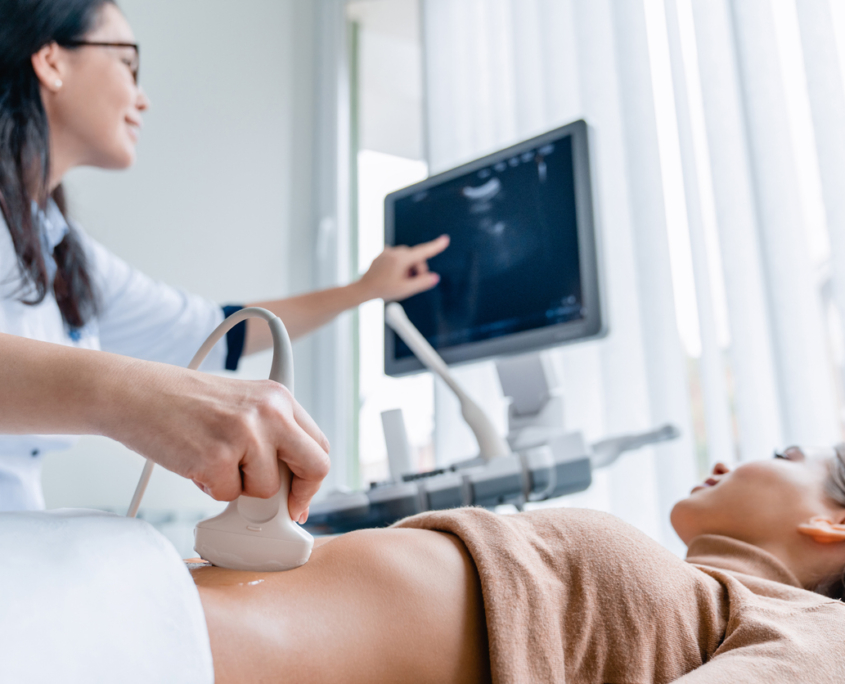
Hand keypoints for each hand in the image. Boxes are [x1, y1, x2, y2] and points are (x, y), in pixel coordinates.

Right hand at [106, 364, 329, 522]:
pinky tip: (194, 461)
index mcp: (278, 397)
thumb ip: (271, 436)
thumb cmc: (182, 403)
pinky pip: (228, 495)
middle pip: (314, 467)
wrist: (133, 393)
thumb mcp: (241, 405)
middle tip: (277, 509)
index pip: (318, 445)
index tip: (298, 498)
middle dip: (297, 496)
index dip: (311, 479)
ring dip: (238, 487)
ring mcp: (245, 433)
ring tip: (212, 460)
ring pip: (266, 489)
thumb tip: (291, 489)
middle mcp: (269, 411)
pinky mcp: (217, 457)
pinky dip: (210, 488)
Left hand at [357, 235, 449, 301]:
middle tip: (410, 284)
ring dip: (408, 268)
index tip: (445, 239)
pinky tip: (391, 276)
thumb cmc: (383, 290)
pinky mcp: (383, 254)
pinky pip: (397, 257)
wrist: (363, 289)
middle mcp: (394, 252)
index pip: (423, 252)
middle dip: (417, 270)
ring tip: (399, 281)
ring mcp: (387, 252)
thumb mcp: (405, 290)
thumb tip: (435, 277)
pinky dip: (399, 265)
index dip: (436, 246)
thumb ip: (422, 283)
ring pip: (407, 257)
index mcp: (401, 259)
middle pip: (415, 258)